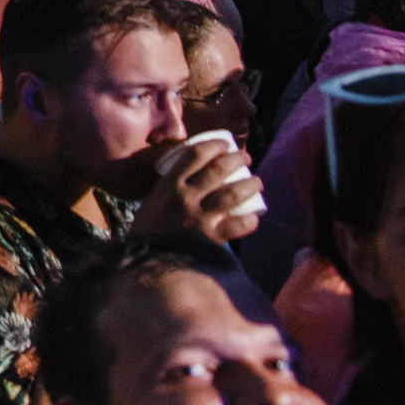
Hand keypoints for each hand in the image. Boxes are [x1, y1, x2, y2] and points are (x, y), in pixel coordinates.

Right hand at [132, 137, 264, 244]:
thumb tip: (187, 174)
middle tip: (245, 158)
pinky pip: (238, 225)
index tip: (225, 143)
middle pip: (218, 169)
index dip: (214, 144)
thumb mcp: (152, 201)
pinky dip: (250, 220)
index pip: (195, 154)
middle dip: (237, 159)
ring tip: (256, 182)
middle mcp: (186, 197)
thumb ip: (169, 188)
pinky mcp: (212, 237)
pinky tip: (254, 217)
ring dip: (250, 184)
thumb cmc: (148, 230)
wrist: (149, 262)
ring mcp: (200, 217)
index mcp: (169, 185)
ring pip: (233, 193)